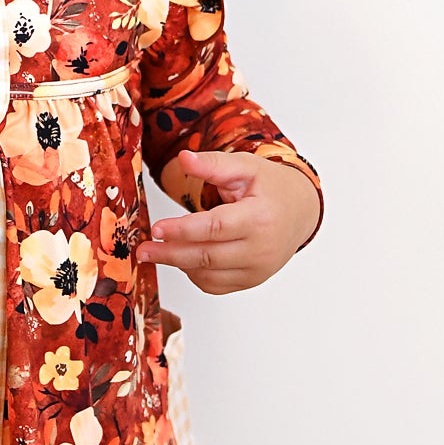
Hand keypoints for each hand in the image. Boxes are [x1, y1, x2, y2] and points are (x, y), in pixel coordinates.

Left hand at [137, 150, 320, 293]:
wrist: (300, 211)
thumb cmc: (271, 187)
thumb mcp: (245, 167)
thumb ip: (213, 164)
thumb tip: (183, 158)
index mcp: (260, 218)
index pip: (216, 228)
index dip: (182, 230)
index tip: (156, 229)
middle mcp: (261, 249)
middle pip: (208, 256)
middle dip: (170, 253)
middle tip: (143, 249)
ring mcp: (258, 269)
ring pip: (209, 275)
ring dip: (179, 264)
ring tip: (158, 250)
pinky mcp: (252, 280)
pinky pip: (216, 285)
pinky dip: (194, 274)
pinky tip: (183, 258)